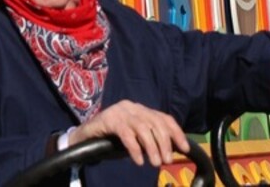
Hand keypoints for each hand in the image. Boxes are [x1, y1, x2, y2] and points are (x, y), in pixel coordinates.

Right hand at [63, 102, 189, 168]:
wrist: (85, 138)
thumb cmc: (113, 139)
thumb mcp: (135, 139)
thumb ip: (150, 140)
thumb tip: (170, 152)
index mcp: (141, 109)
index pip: (163, 117)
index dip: (176, 132)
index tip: (185, 149)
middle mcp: (132, 106)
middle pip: (155, 121)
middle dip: (164, 142)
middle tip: (166, 161)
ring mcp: (120, 111)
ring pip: (142, 127)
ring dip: (152, 147)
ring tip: (155, 163)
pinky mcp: (109, 119)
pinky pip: (126, 133)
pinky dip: (135, 148)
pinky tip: (139, 160)